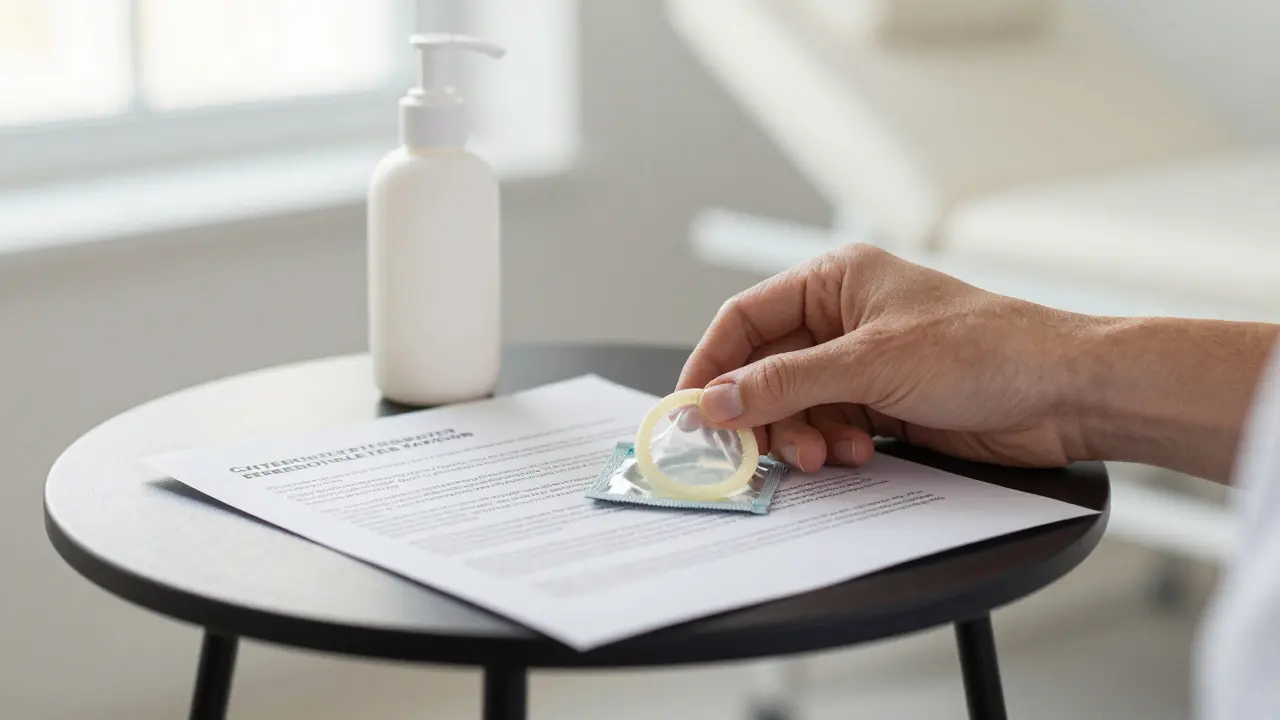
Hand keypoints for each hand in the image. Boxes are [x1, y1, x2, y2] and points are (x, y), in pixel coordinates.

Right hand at [676, 244, 1097, 470]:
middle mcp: (843, 319)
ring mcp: (863, 364)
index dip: (712, 362)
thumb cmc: (985, 349)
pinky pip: (830, 428)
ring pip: (796, 405)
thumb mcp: (870, 364)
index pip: (746, 318)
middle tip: (754, 449)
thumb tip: (715, 400)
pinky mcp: (884, 404)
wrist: (1064, 394)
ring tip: (828, 454)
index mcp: (836, 280)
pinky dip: (833, 446)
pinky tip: (860, 453)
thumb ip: (785, 383)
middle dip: (762, 412)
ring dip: (801, 435)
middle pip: (766, 369)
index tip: (689, 408)